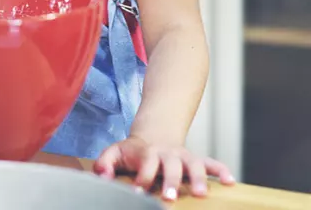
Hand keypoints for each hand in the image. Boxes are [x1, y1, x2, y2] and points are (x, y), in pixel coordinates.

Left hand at [93, 136, 235, 200]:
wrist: (152, 135)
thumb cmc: (132, 151)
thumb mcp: (114, 152)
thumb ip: (105, 163)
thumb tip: (103, 176)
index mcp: (147, 152)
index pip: (145, 165)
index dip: (142, 179)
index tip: (137, 191)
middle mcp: (167, 153)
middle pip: (171, 166)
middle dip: (171, 181)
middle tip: (170, 197)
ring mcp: (183, 156)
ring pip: (193, 164)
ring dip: (198, 178)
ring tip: (201, 194)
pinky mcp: (195, 159)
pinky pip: (210, 162)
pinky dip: (221, 170)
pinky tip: (230, 181)